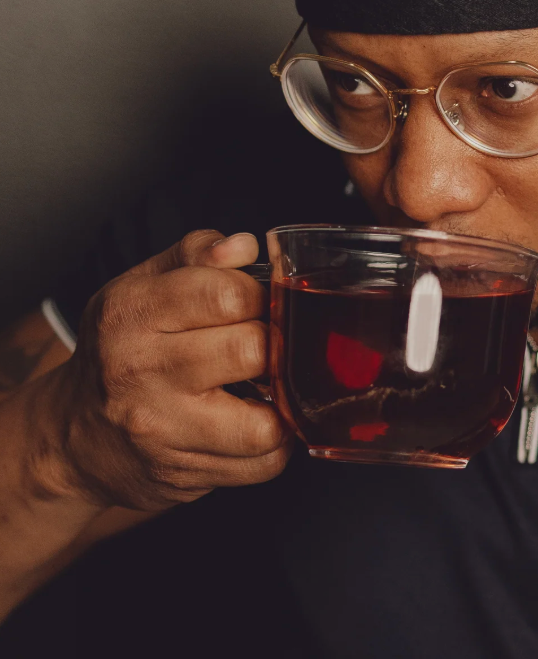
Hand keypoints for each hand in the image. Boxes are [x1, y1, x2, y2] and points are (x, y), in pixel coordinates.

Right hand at [48, 230, 290, 510]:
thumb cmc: (121, 349)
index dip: (261, 294)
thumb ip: (197, 253)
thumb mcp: (142, 285)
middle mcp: (141, 371)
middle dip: (274, 344)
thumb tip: (244, 245)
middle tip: (265, 345)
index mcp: (133, 312)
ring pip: (263, 422)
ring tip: (267, 386)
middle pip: (252, 350)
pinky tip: (257, 422)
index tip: (258, 303)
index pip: (228, 293)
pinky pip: (262, 465)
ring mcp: (161, 430)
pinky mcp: (182, 475)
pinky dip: (275, 445)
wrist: (73, 436)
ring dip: (280, 402)